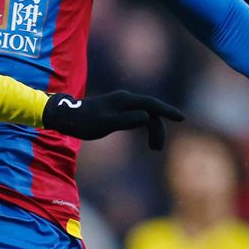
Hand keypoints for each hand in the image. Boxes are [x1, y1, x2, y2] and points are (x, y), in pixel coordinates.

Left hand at [43, 91, 185, 146]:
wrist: (67, 116)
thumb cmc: (84, 122)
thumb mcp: (104, 124)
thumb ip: (126, 120)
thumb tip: (146, 118)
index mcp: (124, 101)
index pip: (152, 105)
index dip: (167, 111)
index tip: (181, 119)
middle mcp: (126, 99)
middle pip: (151, 111)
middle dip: (158, 129)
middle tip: (157, 149)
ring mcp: (122, 104)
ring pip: (145, 115)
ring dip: (152, 130)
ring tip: (154, 148)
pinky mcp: (118, 110)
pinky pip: (138, 117)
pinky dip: (144, 127)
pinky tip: (146, 138)